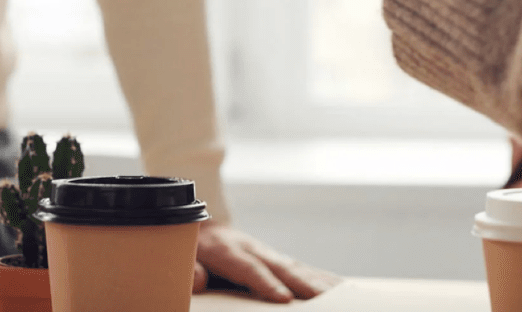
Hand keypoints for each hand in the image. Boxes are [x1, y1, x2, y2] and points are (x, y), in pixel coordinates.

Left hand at [192, 224, 340, 302]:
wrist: (200, 224)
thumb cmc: (189, 247)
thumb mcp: (181, 255)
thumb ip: (188, 268)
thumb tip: (197, 280)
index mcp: (224, 249)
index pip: (247, 268)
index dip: (265, 283)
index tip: (283, 298)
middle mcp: (250, 247)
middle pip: (280, 267)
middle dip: (302, 283)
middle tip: (323, 298)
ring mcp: (266, 252)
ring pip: (295, 267)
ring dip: (318, 281)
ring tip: (341, 295)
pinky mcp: (276, 258)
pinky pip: (301, 268)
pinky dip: (321, 277)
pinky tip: (339, 287)